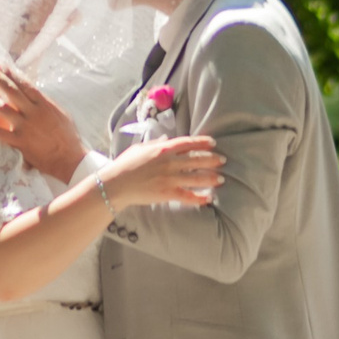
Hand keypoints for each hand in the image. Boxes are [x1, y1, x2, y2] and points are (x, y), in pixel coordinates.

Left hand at [0, 64, 88, 182]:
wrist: (70, 158)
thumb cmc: (67, 136)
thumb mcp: (59, 114)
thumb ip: (45, 104)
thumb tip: (35, 95)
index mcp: (44, 104)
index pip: (25, 84)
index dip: (11, 73)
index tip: (0, 64)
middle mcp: (33, 112)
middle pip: (11, 90)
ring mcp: (26, 126)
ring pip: (3, 109)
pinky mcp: (21, 141)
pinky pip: (0, 133)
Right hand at [100, 135, 221, 209]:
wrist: (115, 184)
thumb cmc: (124, 165)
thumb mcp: (139, 149)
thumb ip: (154, 144)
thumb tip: (165, 139)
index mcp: (163, 149)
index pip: (188, 143)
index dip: (202, 142)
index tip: (213, 143)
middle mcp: (169, 162)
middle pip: (197, 159)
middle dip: (212, 160)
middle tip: (222, 161)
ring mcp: (169, 178)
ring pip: (197, 177)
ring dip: (211, 178)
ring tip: (221, 179)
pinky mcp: (167, 193)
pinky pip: (188, 196)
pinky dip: (199, 198)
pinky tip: (208, 199)